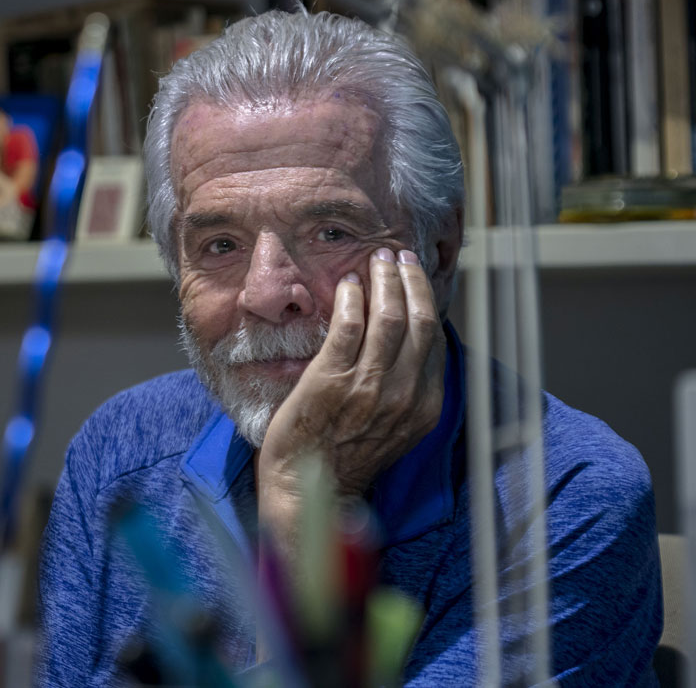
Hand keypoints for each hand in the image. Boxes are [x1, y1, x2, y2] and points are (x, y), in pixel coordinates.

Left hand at [257, 248, 445, 518]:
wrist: (308, 488)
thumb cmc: (346, 457)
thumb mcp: (394, 428)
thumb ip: (406, 389)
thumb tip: (408, 344)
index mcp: (424, 407)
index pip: (435, 340)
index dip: (426, 300)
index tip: (415, 277)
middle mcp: (403, 395)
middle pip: (418, 321)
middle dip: (409, 280)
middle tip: (397, 256)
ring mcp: (367, 387)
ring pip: (388, 317)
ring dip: (383, 280)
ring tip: (375, 260)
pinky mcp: (330, 379)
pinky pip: (348, 325)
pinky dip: (351, 298)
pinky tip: (347, 284)